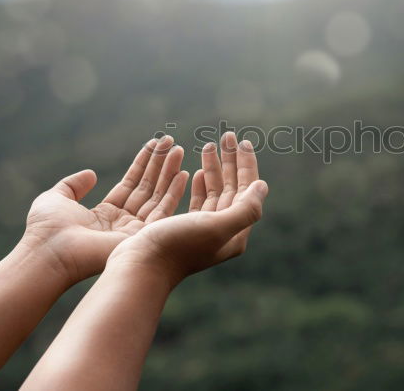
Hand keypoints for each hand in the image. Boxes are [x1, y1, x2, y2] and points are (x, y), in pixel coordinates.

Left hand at [23, 135, 189, 283]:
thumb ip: (73, 185)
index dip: (143, 164)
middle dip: (160, 165)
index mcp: (105, 214)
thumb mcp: (56, 198)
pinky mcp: (142, 237)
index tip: (155, 144)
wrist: (50, 252)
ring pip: (158, 197)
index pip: (130, 184)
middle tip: (173, 144)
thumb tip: (90, 174)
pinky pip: (163, 211)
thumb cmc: (47, 228)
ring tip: (179, 150)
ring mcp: (134, 231)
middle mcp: (123, 222)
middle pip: (147, 188)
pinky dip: (174, 192)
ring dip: (170, 173)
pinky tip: (182, 173)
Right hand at [107, 132, 268, 286]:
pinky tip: (196, 172)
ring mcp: (203, 231)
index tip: (243, 142)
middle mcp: (222, 232)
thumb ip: (245, 209)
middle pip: (232, 189)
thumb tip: (262, 186)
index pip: (247, 191)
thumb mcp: (216, 226)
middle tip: (227, 136)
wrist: (140, 267)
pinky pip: (199, 201)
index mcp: (235, 233)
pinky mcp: (184, 229)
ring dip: (213, 168)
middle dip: (231, 161)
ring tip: (209, 146)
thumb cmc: (177, 246)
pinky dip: (199, 184)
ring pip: (214, 192)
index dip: (247, 165)